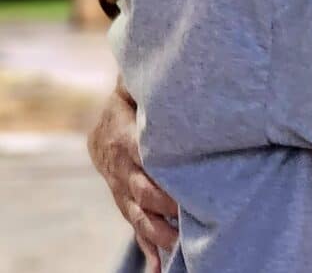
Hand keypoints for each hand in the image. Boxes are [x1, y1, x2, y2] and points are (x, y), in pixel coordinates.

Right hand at [87, 81, 177, 271]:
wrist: (110, 113)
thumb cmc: (137, 94)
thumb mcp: (138, 86)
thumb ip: (153, 86)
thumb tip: (175, 69)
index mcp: (123, 135)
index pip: (143, 156)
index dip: (163, 172)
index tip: (187, 185)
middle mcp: (117, 165)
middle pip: (141, 190)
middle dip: (165, 206)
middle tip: (190, 219)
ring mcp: (118, 185)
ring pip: (136, 213)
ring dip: (156, 233)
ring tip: (177, 249)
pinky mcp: (123, 198)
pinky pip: (134, 223)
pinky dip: (146, 245)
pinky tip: (159, 266)